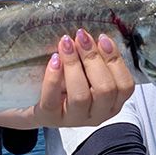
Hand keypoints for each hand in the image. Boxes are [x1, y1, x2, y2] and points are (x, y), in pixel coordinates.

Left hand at [0, 30, 134, 128]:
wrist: (30, 104)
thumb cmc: (65, 85)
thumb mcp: (85, 74)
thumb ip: (94, 61)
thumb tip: (93, 35)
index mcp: (111, 104)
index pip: (125, 86)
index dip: (115, 60)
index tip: (102, 37)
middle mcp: (97, 115)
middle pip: (105, 89)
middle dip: (93, 59)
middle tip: (81, 36)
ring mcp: (73, 119)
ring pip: (81, 95)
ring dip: (74, 65)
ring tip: (66, 43)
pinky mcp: (50, 118)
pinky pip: (53, 99)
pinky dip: (54, 77)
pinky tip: (54, 59)